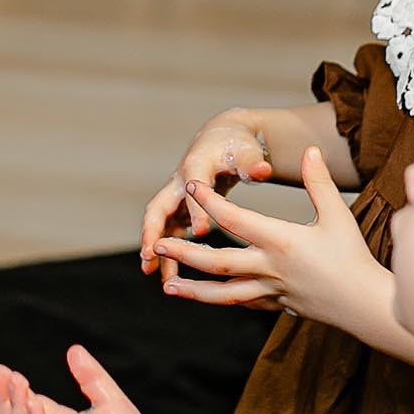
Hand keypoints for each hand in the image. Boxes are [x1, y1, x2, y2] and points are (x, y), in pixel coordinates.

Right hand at [140, 110, 274, 282]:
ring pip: (159, 222)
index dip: (196, 208)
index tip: (202, 233)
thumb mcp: (247, 152)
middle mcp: (180, 182)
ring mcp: (177, 196)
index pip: (192, 187)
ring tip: (151, 272)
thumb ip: (254, 164)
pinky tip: (168, 273)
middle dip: (152, 231)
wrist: (224, 141)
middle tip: (150, 255)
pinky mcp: (180, 207)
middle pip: (158, 206)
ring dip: (153, 245)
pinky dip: (166, 249)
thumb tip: (263, 171)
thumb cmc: (237, 148)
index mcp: (197, 166)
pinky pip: (168, 230)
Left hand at [150, 147, 384, 323]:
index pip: (235, 220)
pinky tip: (205, 296)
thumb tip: (310, 150)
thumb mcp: (338, 216)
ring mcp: (271, 291)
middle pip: (219, 262)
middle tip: (157, 245)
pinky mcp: (276, 305)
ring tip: (168, 287)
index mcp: (281, 242)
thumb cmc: (353, 257)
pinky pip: (242, 302)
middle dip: (185, 254)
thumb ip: (319, 183)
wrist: (366, 306)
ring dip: (194, 290)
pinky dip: (221, 299)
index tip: (189, 186)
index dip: (209, 202)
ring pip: (224, 293)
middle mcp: (270, 268)